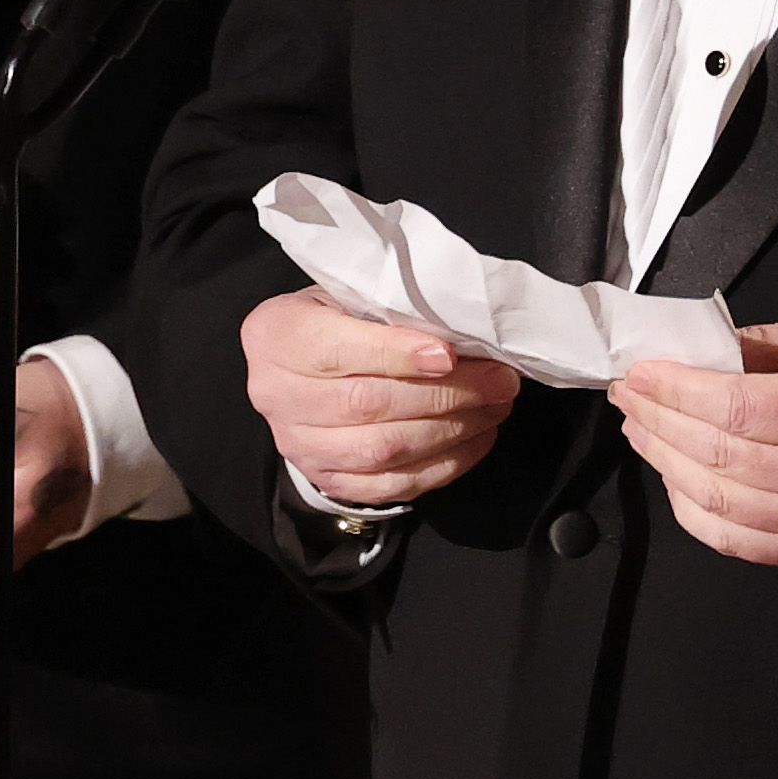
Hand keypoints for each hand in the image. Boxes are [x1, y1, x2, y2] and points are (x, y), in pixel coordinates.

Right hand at [243, 291, 521, 506]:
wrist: (296, 369)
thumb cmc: (335, 319)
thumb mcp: (347, 294)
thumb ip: (390, 308)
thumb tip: (463, 331)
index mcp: (278, 335)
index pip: (338, 351)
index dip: (397, 354)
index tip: (450, 355)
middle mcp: (277, 395)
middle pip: (368, 404)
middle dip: (447, 394)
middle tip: (500, 380)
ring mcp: (300, 445)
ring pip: (383, 450)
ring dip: (452, 430)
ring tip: (496, 406)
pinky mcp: (328, 480)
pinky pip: (391, 484)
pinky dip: (443, 465)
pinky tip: (478, 437)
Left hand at [610, 316, 777, 568]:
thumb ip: (771, 345)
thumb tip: (699, 351)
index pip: (738, 406)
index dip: (678, 390)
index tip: (641, 372)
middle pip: (719, 453)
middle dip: (660, 419)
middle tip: (629, 394)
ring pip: (717, 499)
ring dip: (665, 461)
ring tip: (641, 429)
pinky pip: (732, 538)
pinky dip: (689, 510)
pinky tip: (671, 475)